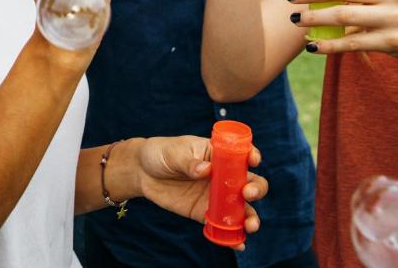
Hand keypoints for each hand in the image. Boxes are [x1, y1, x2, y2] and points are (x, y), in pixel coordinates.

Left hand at [136, 136, 266, 247]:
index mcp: (217, 154)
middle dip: (256, 189)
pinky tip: (237, 243)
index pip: (242, 154)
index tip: (253, 161)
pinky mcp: (204, 213)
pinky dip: (232, 236)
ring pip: (241, 208)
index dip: (252, 156)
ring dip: (250, 217)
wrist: (141, 172)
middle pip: (249, 183)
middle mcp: (222, 175)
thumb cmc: (159, 153)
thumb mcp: (172, 153)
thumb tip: (204, 170)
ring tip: (250, 225)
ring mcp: (215, 195)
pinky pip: (222, 226)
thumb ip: (189, 161)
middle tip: (247, 193)